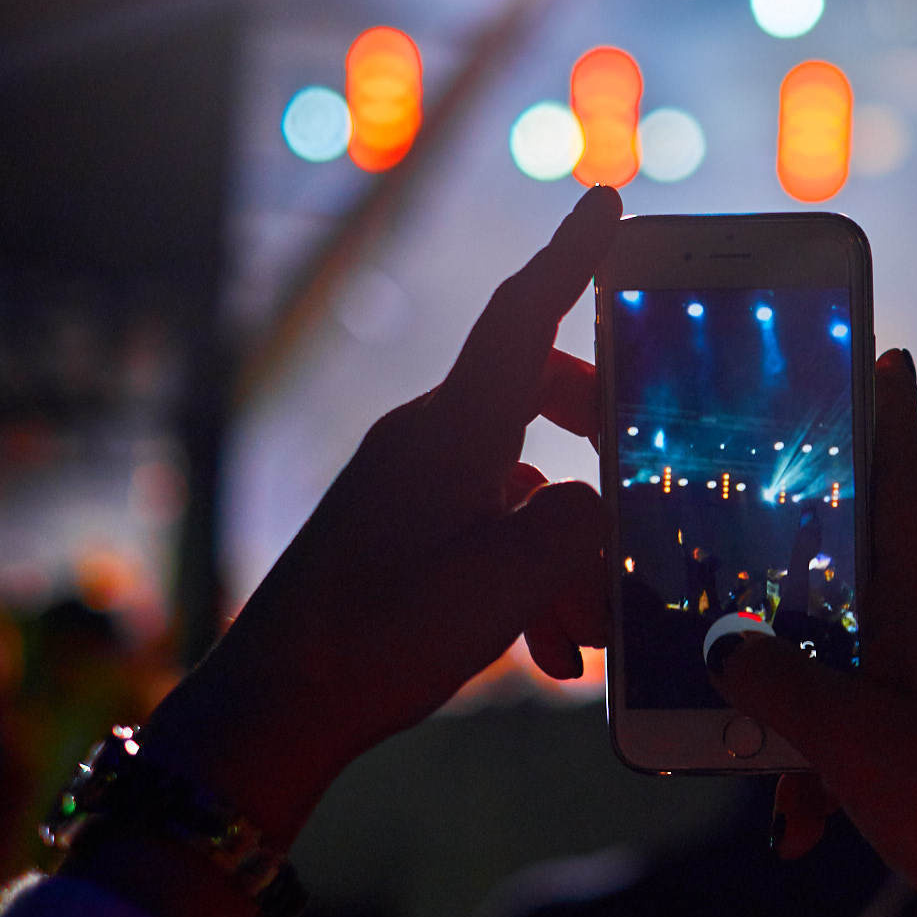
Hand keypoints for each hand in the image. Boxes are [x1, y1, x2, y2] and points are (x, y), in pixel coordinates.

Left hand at [145, 186, 619, 843]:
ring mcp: (410, 489)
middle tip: (643, 453)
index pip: (523, 315)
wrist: (273, 711)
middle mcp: (428, 443)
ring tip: (594, 631)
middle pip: (531, 393)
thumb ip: (578, 527)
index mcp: (453, 430)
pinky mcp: (399, 536)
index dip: (572, 256)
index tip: (609, 205)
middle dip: (596, 423)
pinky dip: (530, 581)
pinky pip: (488, 532)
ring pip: (518, 484)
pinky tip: (551, 654)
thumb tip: (599, 507)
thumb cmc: (380, 637)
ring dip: (568, 546)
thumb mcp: (507, 582)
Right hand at [711, 349, 916, 916]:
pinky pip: (835, 726)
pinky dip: (809, 773)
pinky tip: (799, 833)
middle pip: (843, 558)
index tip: (884, 347)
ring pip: (826, 656)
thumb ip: (774, 683)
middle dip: (783, 558)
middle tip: (726, 531)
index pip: (904, 477)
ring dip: (785, 711)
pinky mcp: (912, 736)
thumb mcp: (851, 739)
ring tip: (778, 782)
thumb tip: (717, 646)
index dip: (890, 411)